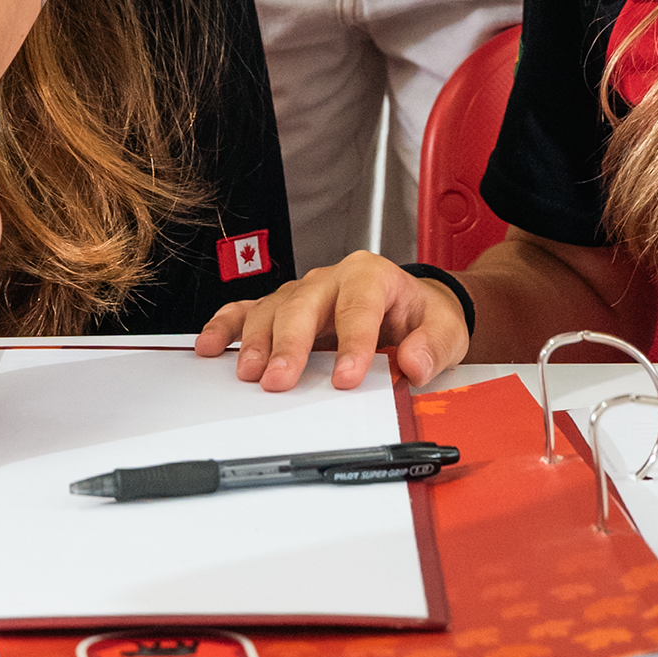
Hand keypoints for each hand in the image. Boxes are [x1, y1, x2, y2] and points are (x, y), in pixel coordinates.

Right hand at [195, 251, 469, 392]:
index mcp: (372, 276)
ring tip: (249, 372)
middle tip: (280, 379)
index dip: (353, 342)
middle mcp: (331, 279)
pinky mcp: (284, 309)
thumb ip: (433, 346)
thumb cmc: (421, 316)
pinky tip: (211, 346)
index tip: (347, 377)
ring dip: (256, 339)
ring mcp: (303, 293)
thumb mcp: (446, 329)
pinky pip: (249, 310)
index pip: (359, 306)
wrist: (410, 306)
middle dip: (291, 343)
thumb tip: (413, 362)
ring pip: (273, 308)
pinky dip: (227, 325)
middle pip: (305, 304)